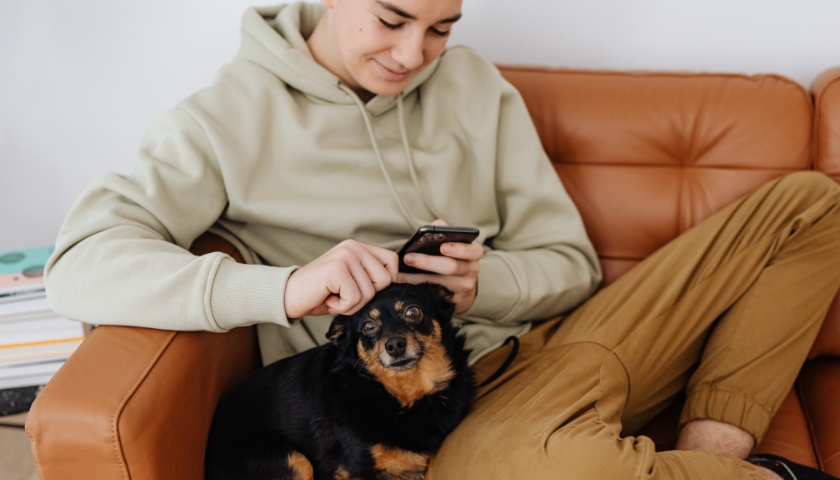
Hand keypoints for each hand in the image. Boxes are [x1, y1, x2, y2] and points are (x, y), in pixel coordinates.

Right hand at [284, 240, 398, 317]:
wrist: (288, 297)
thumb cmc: (321, 293)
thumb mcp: (352, 282)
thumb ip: (372, 278)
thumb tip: (404, 283)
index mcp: (358, 247)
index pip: (392, 261)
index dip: (384, 283)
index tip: (362, 290)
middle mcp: (353, 247)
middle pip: (385, 280)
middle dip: (366, 297)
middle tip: (343, 295)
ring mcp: (345, 256)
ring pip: (370, 293)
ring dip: (352, 304)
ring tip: (333, 296)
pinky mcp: (337, 269)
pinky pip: (355, 298)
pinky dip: (342, 307)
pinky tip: (327, 299)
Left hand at [397, 220, 482, 312]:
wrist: (459, 288)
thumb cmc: (451, 259)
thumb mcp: (451, 245)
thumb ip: (444, 233)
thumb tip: (437, 225)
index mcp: (473, 253)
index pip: (474, 250)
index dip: (459, 249)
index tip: (442, 247)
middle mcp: (472, 270)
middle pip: (452, 267)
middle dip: (428, 262)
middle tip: (409, 258)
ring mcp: (464, 287)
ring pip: (441, 283)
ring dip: (418, 277)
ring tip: (400, 273)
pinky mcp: (454, 301)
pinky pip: (434, 295)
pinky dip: (418, 289)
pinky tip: (404, 284)